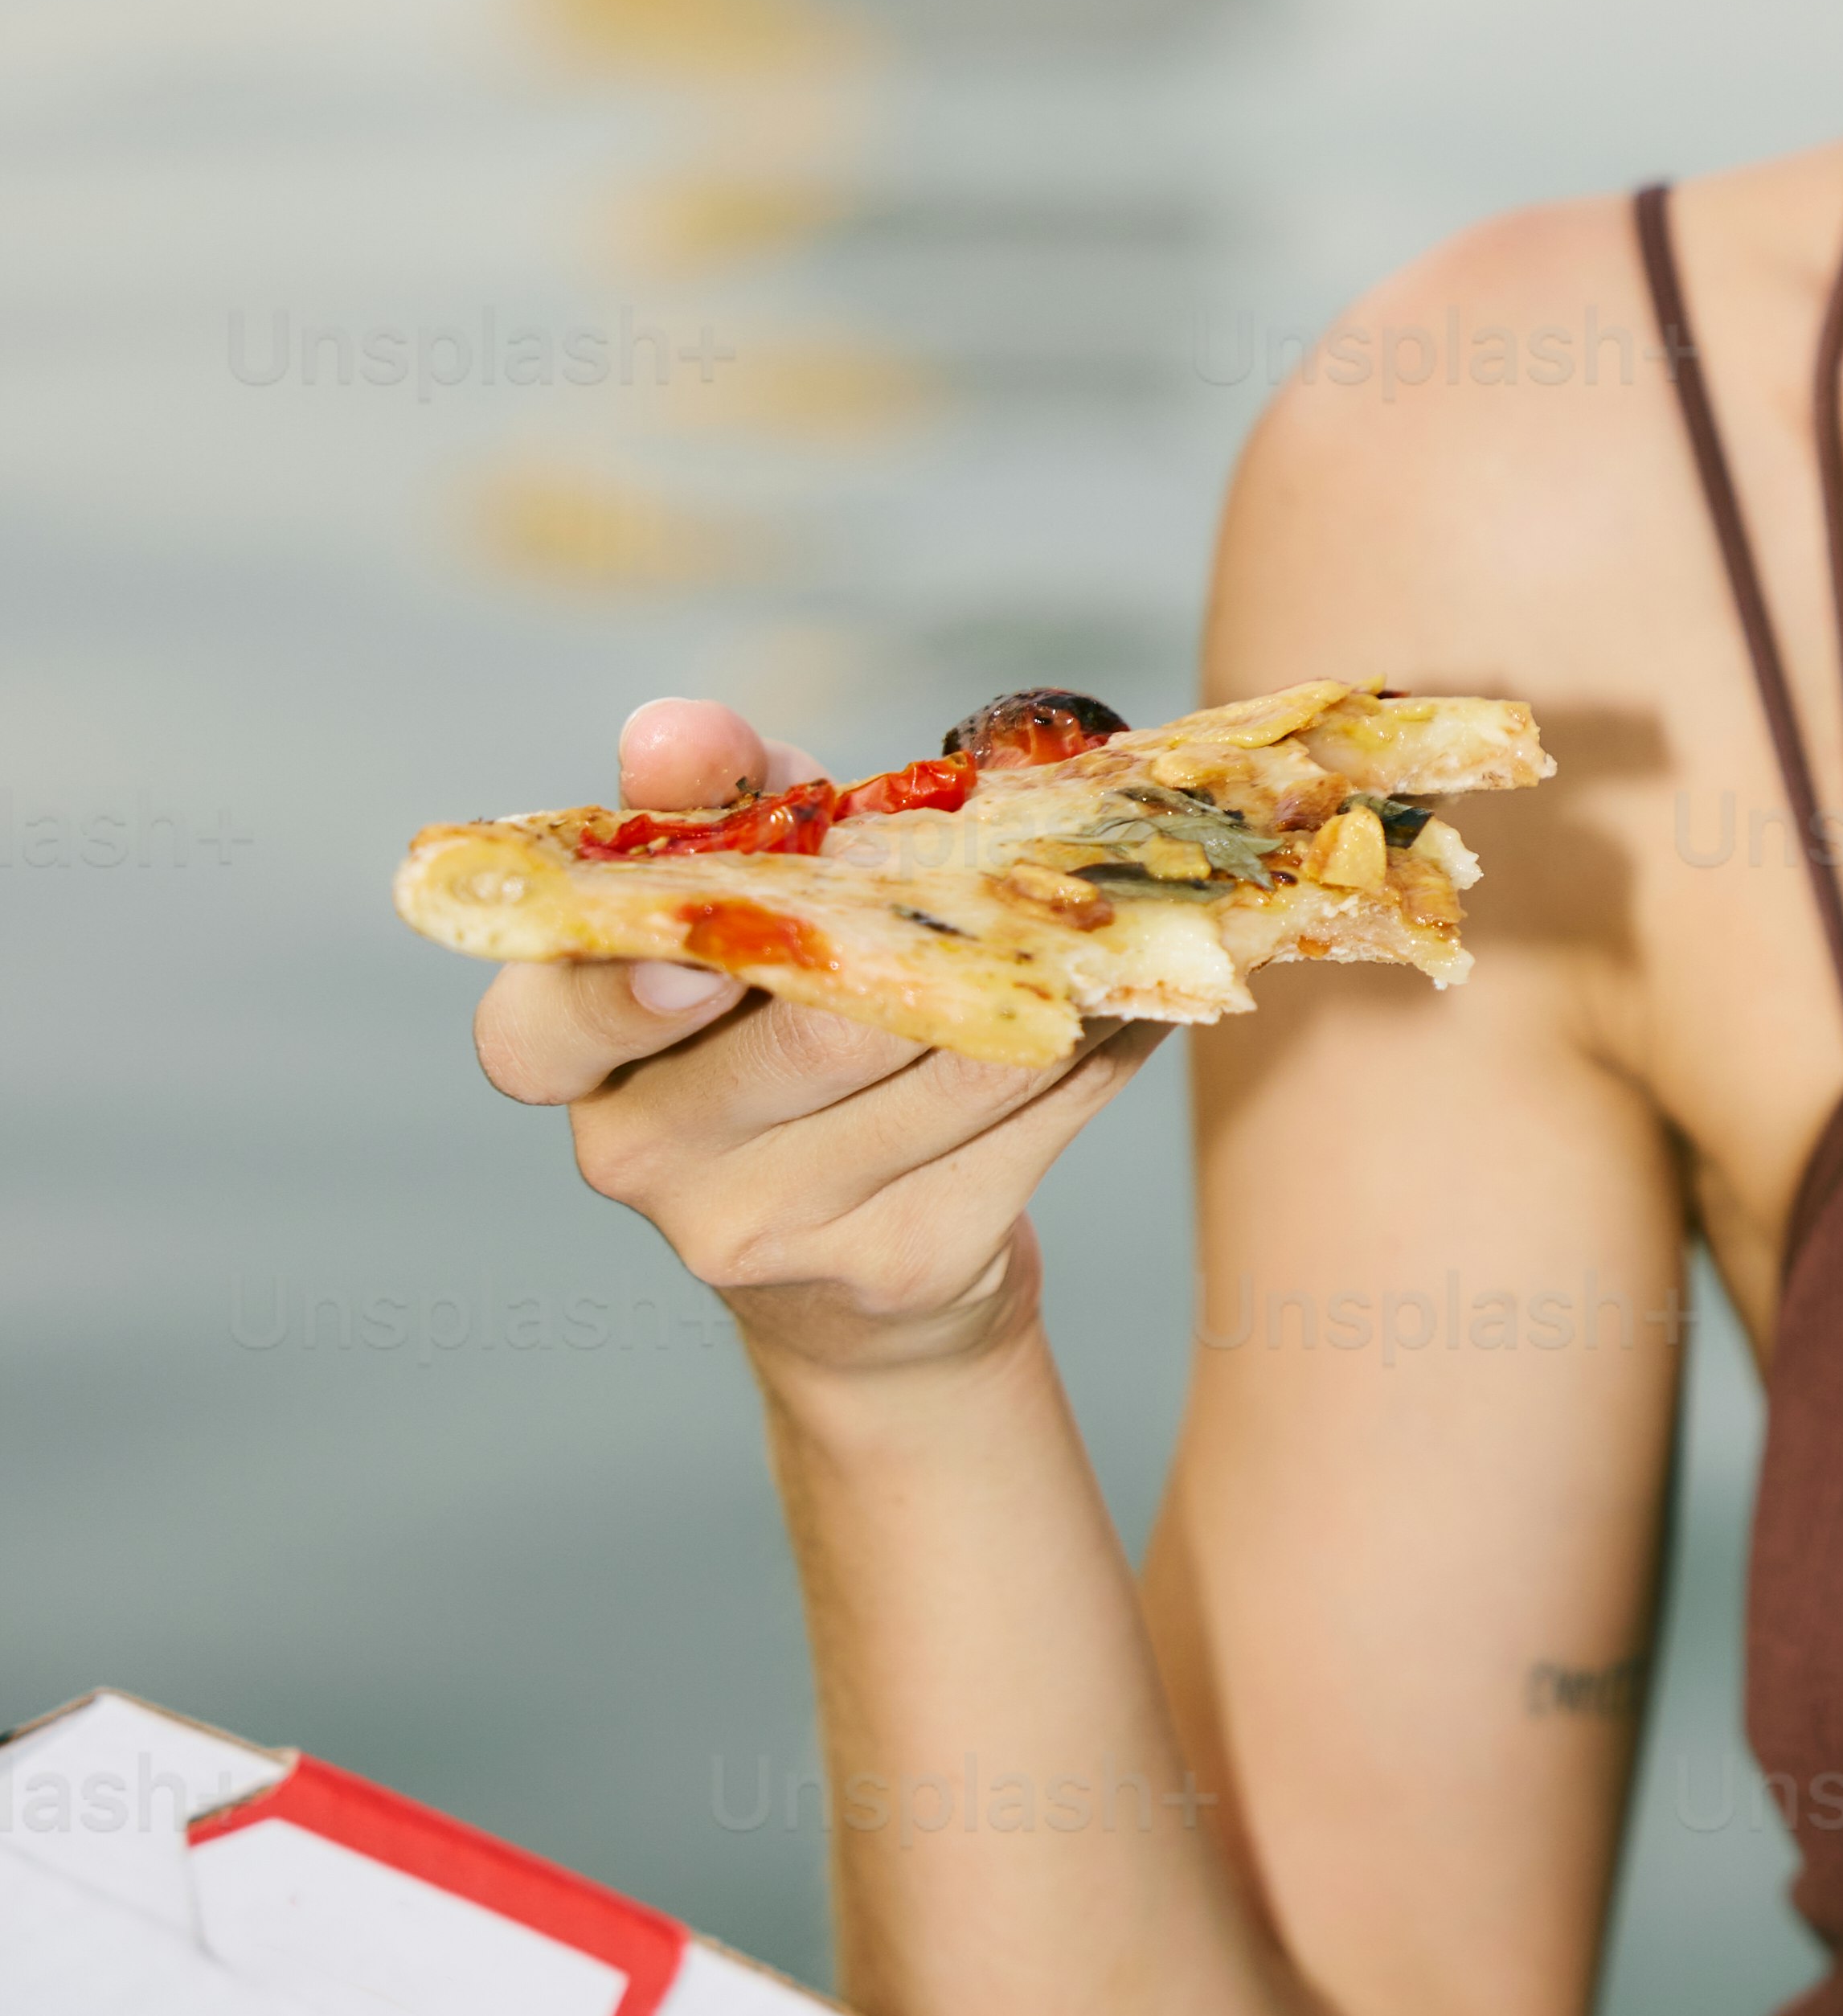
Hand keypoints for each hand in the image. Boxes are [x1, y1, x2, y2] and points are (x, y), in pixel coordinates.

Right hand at [470, 694, 1159, 1383]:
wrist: (852, 1280)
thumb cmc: (781, 1019)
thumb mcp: (744, 893)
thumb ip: (718, 802)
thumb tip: (673, 735)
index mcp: (565, 1054)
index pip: (536, 1036)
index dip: (612, 999)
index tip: (691, 963)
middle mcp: (642, 1157)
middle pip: (811, 1034)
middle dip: (937, 934)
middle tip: (1031, 863)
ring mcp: (766, 1229)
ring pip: (946, 1068)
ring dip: (1048, 978)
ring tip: (1111, 905)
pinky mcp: (896, 1263)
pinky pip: (1027, 1122)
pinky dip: (1094, 1044)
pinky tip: (1132, 992)